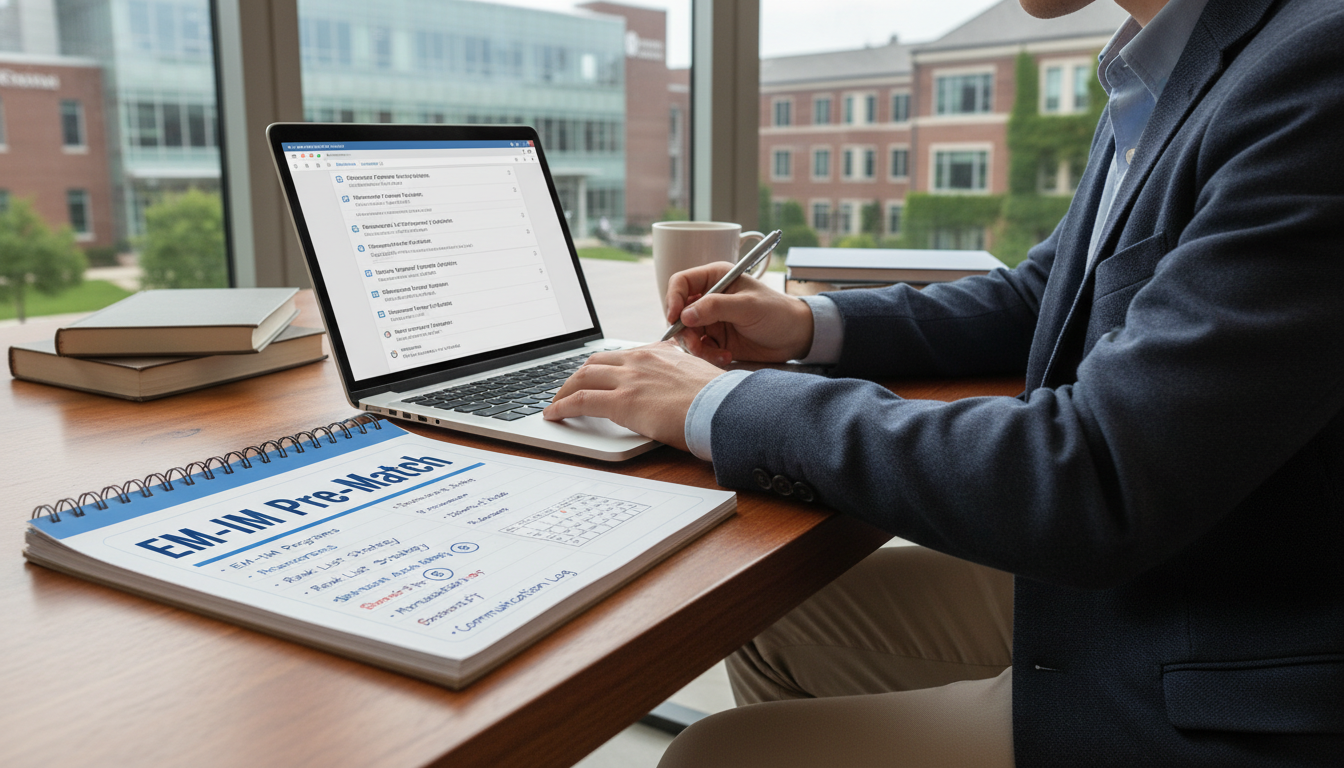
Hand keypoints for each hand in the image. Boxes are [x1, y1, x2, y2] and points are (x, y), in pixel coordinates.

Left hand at [542, 342, 723, 450]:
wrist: (723, 409)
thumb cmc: (718, 401)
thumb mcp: (698, 377)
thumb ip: (681, 375)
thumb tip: (680, 386)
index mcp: (659, 353)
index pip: (620, 355)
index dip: (602, 367)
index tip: (594, 375)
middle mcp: (640, 360)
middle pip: (595, 362)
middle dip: (577, 376)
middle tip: (569, 389)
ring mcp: (629, 379)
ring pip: (582, 377)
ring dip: (565, 390)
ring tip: (557, 403)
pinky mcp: (622, 402)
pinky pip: (581, 401)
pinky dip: (562, 407)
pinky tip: (554, 414)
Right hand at [666, 262, 813, 365]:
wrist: (795, 337)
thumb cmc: (777, 313)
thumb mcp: (748, 307)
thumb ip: (716, 308)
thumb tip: (685, 315)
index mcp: (715, 278)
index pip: (681, 282)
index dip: (673, 299)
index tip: (675, 318)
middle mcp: (709, 297)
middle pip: (678, 312)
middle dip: (685, 331)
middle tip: (697, 344)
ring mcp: (710, 319)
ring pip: (686, 334)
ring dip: (697, 347)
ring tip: (718, 354)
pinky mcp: (715, 339)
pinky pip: (699, 348)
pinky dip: (708, 355)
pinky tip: (726, 356)